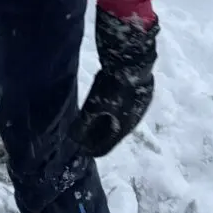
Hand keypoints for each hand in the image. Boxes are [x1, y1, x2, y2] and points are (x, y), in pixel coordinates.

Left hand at [70, 10, 158, 157]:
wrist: (134, 61)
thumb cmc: (115, 85)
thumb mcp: (95, 105)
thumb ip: (84, 123)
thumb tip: (73, 139)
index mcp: (123, 127)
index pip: (106, 146)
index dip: (92, 150)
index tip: (81, 151)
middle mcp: (133, 120)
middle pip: (112, 134)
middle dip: (97, 137)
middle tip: (83, 138)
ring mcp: (138, 107)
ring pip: (118, 121)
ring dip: (104, 124)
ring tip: (91, 123)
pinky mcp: (139, 94)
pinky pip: (122, 109)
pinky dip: (111, 112)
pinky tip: (104, 105)